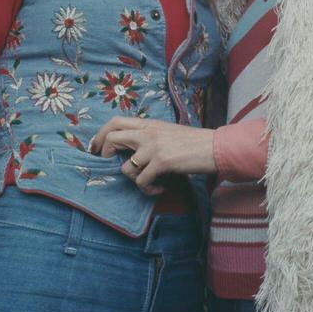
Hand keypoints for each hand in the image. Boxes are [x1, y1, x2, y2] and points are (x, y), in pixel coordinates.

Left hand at [91, 117, 216, 190]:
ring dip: (133, 180)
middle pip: (112, 137)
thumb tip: (133, 152)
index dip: (101, 134)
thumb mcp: (169, 133)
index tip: (96, 148)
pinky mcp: (162, 161)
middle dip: (104, 154)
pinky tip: (160, 188)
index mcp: (149, 124)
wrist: (216, 147)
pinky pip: (142, 181)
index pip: (116, 121)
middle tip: (107, 166)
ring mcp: (154, 146)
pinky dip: (148, 189)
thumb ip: (150, 137)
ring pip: (125, 167)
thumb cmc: (195, 143)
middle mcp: (148, 132)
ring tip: (148, 183)